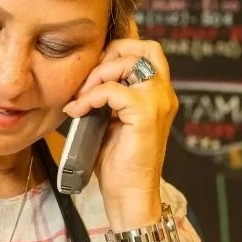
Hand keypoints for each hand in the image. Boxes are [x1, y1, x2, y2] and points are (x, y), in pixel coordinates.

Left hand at [61, 38, 177, 229]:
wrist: (129, 194)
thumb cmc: (119, 164)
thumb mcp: (112, 120)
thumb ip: (109, 96)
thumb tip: (86, 76)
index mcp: (158, 94)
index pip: (146, 50)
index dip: (117, 50)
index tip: (93, 71)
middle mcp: (164, 94)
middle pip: (143, 46)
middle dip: (109, 54)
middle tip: (88, 79)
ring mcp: (158, 102)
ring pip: (127, 62)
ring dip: (96, 75)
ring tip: (81, 96)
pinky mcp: (145, 114)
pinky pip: (113, 90)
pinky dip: (90, 97)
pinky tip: (78, 111)